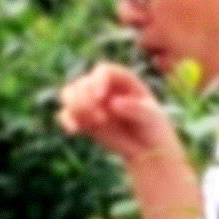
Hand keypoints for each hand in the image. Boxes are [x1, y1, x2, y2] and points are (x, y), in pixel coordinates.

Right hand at [56, 63, 176, 165]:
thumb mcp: (151, 117)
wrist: (147, 147)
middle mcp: (102, 86)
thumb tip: (113, 103)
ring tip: (91, 124)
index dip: (98, 81)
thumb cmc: (153, 126)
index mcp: (121, 78)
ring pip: (69, 94)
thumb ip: (136, 109)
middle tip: (101, 119)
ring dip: (75, 108)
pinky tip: (75, 131)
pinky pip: (66, 114)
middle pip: (82, 82)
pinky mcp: (82, 118)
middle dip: (86, 99)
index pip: (103, 71)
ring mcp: (90, 101)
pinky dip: (67, 121)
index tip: (100, 98)